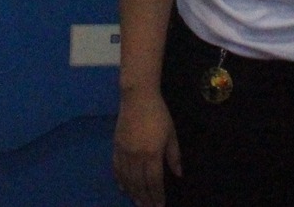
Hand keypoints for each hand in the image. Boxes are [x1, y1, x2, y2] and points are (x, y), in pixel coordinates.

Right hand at [113, 89, 181, 206]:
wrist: (137, 97)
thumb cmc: (158, 114)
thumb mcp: (171, 133)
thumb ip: (174, 155)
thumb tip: (178, 174)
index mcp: (152, 154)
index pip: (154, 181)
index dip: (157, 195)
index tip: (160, 205)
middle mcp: (136, 157)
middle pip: (139, 184)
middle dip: (145, 198)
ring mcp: (124, 152)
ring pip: (127, 179)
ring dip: (132, 193)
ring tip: (137, 203)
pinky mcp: (116, 146)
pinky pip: (116, 168)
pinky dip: (120, 180)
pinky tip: (123, 188)